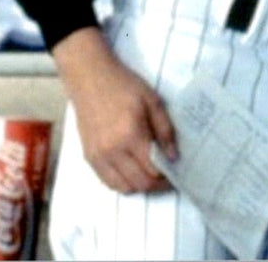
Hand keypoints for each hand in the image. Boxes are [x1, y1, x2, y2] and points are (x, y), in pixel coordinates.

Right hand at [53, 28, 176, 194]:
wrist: (90, 79)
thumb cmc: (125, 86)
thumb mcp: (153, 101)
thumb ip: (165, 130)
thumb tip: (174, 157)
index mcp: (131, 136)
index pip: (152, 171)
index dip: (168, 177)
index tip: (179, 174)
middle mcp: (112, 152)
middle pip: (139, 184)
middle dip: (157, 184)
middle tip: (168, 175)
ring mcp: (98, 157)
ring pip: (123, 188)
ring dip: (140, 186)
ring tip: (151, 173)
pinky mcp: (89, 157)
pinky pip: (107, 182)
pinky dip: (123, 183)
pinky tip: (133, 170)